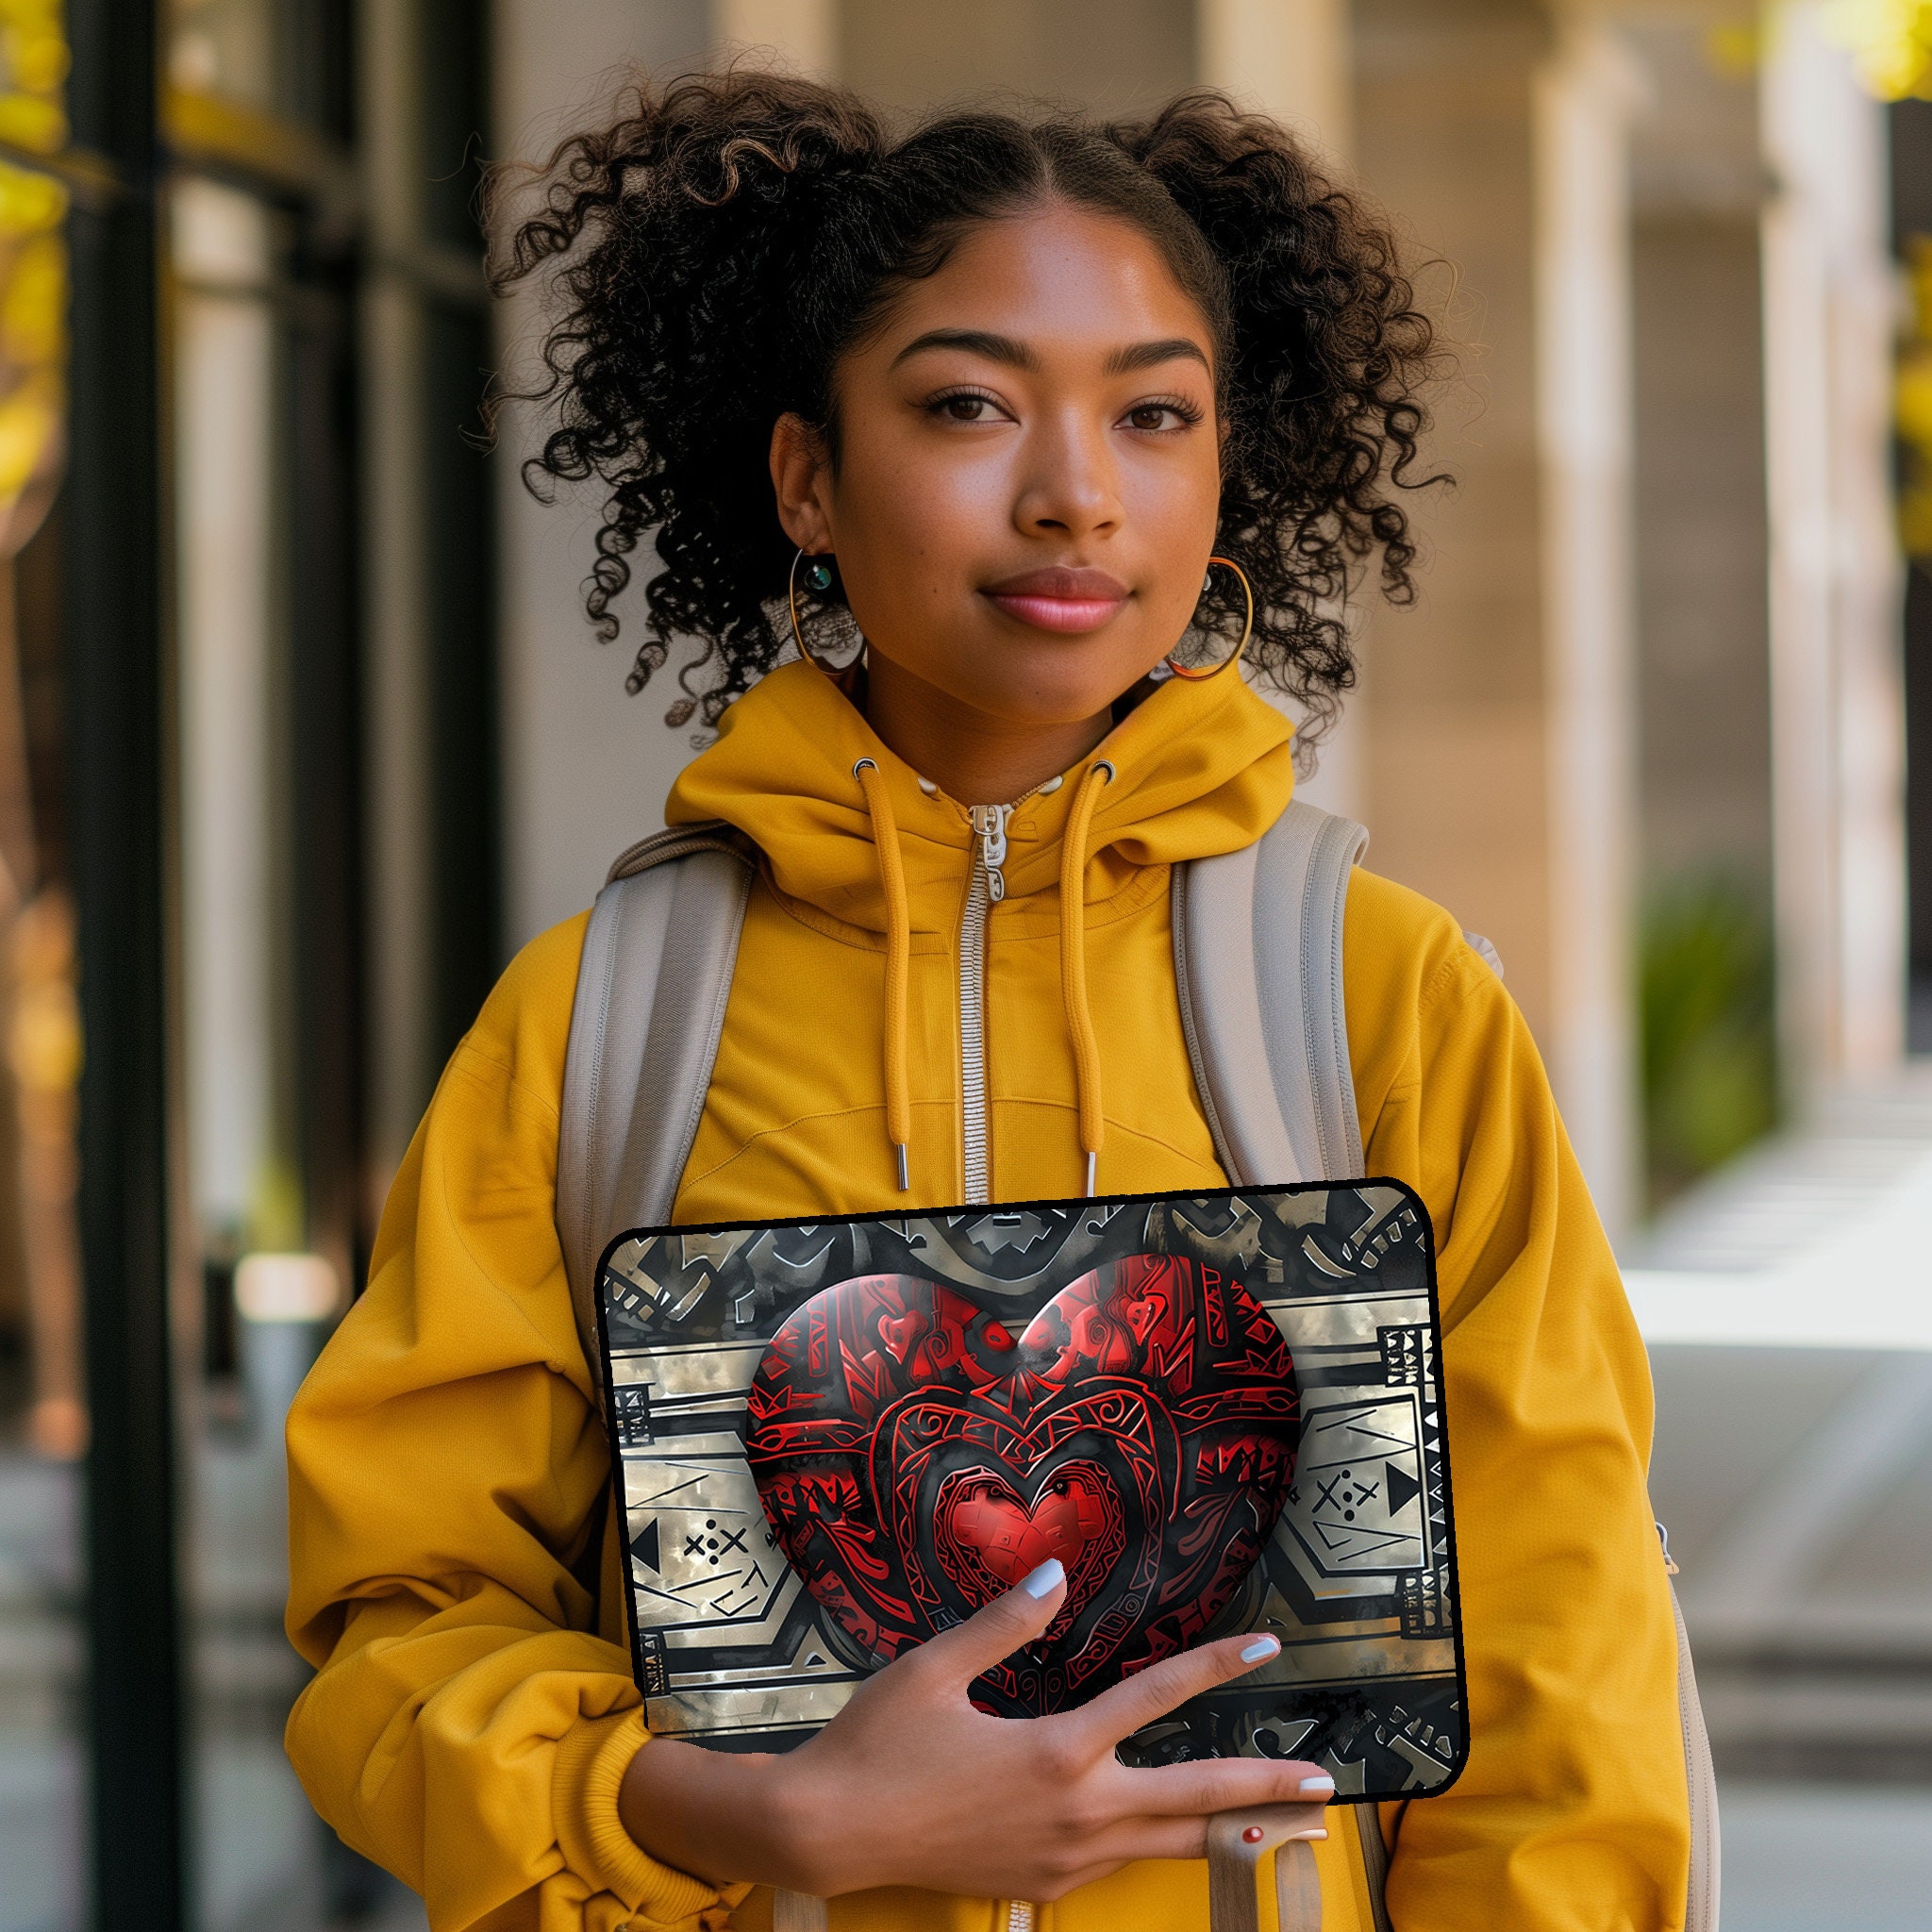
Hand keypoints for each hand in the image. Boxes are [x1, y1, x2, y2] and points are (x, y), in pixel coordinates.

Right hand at [617, 1558, 1334, 1901]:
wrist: (828, 1833)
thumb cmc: (877, 1742)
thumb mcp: (935, 1668)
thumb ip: (1004, 1623)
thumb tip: (1055, 1575)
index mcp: (1056, 1753)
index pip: (1157, 1700)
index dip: (1217, 1667)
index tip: (1268, 1645)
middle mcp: (1074, 1814)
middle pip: (1193, 1804)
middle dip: (1264, 1793)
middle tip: (1325, 1786)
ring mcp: (1060, 1860)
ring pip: (1165, 1847)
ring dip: (1228, 1834)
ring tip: (1282, 1832)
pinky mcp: (1038, 1887)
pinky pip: (1114, 1865)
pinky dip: (1157, 1851)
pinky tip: (1169, 1841)